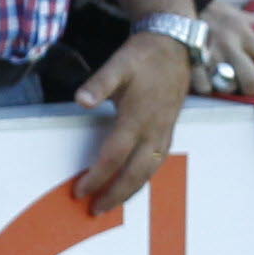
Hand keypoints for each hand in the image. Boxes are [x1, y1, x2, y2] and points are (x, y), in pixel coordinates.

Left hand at [71, 30, 187, 211]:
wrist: (173, 44)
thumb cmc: (142, 56)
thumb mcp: (118, 64)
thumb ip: (99, 83)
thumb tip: (81, 100)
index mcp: (138, 117)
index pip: (114, 156)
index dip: (97, 176)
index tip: (79, 190)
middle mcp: (154, 129)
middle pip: (135, 172)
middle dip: (115, 194)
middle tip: (94, 210)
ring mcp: (164, 130)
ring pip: (149, 170)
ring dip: (131, 191)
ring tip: (112, 203)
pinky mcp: (170, 129)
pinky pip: (158, 161)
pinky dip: (144, 177)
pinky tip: (134, 182)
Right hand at [198, 1, 253, 95]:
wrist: (184, 5)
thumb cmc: (216, 13)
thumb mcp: (239, 14)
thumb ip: (253, 21)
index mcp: (245, 33)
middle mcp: (230, 45)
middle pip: (250, 78)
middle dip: (252, 88)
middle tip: (249, 88)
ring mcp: (211, 55)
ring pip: (228, 86)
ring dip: (230, 88)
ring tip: (228, 83)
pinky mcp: (194, 62)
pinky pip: (205, 87)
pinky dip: (208, 88)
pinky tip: (209, 82)